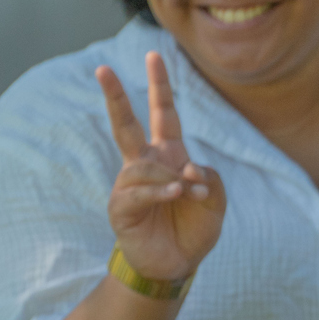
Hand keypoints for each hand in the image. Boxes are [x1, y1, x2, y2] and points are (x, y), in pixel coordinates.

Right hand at [99, 51, 225, 284]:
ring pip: (143, 166)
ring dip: (171, 177)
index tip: (155, 55)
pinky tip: (176, 193)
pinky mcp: (121, 207)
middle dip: (116, 96)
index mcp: (168, 155)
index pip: (162, 113)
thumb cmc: (193, 228)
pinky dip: (160, 190)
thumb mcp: (215, 200)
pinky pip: (137, 191)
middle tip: (103, 69)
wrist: (177, 264)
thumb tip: (188, 168)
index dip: (159, 86)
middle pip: (126, 124)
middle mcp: (145, 164)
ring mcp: (129, 185)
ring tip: (188, 192)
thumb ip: (210, 179)